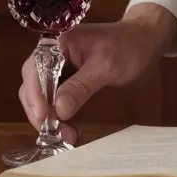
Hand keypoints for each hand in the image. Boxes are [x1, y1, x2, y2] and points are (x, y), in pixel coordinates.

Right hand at [18, 3, 176, 144]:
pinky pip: (55, 100)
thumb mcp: (105, 67)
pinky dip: (60, 116)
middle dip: (41, 112)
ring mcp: (59, 69)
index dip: (34, 96)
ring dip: (50, 118)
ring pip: (42, 97)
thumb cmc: (128, 46)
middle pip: (32, 86)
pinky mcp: (68, 80)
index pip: (34, 71)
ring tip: (67, 136)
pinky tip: (70, 129)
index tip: (43, 118)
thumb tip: (59, 109)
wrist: (144, 41)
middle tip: (56, 134)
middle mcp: (53, 56)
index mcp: (57, 45)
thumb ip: (80, 87)